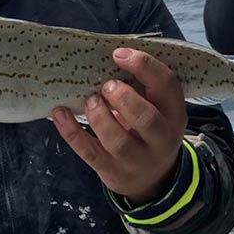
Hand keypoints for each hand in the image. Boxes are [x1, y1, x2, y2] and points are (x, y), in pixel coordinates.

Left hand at [52, 47, 185, 204]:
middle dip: (124, 98)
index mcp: (174, 114)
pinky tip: (59, 113)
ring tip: (90, 101)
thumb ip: (142, 88)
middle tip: (107, 85)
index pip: (168, 85)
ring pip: (118, 142)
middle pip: (147, 119)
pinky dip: (72, 132)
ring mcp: (137, 159)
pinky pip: (90, 153)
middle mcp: (161, 139)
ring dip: (100, 117)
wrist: (151, 179)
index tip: (118, 54)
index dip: (144, 66)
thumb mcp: (157, 110)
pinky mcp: (113, 171)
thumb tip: (105, 58)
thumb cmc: (148, 130)